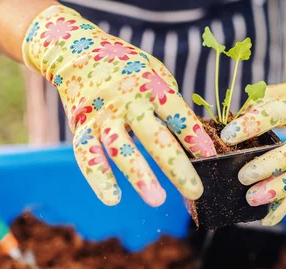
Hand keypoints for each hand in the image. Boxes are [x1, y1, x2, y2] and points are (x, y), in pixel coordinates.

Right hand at [22, 6, 214, 206]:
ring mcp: (102, 115)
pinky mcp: (81, 127)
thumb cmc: (125, 68)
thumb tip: (193, 138)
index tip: (211, 158)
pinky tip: (113, 198)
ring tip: (157, 200)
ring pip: (121, 148)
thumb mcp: (153, 73)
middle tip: (195, 191)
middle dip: (176, 166)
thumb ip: (170, 102)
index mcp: (150, 85)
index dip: (194, 135)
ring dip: (139, 175)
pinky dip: (98, 177)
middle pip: (154, 136)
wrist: (74, 51)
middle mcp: (126, 100)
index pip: (176, 114)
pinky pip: (88, 154)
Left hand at [220, 66, 285, 225]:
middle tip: (242, 177)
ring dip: (276, 190)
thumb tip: (223, 126)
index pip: (276, 113)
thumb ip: (254, 106)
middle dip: (269, 166)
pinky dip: (284, 207)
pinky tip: (266, 218)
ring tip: (251, 199)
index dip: (252, 124)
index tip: (227, 136)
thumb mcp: (277, 93)